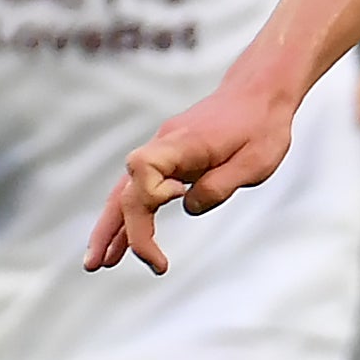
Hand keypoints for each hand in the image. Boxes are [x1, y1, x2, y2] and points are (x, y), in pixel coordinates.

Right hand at [87, 81, 297, 276]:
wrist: (259, 93)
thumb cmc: (261, 126)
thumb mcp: (256, 162)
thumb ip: (220, 186)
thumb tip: (189, 207)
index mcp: (184, 143)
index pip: (144, 166)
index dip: (151, 190)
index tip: (179, 197)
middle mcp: (164, 145)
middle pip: (127, 189)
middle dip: (116, 229)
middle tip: (104, 266)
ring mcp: (162, 152)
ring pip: (126, 192)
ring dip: (110, 228)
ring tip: (97, 264)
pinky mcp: (167, 159)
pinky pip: (140, 191)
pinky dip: (128, 217)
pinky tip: (119, 244)